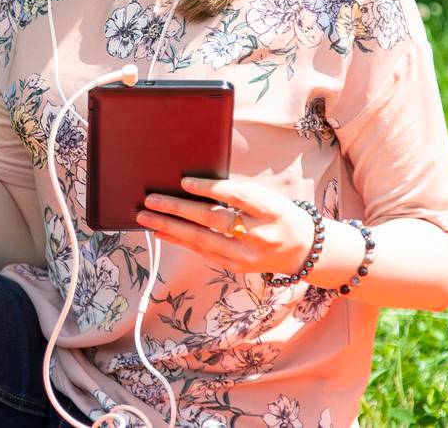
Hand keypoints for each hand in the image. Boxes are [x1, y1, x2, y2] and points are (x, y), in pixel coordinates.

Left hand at [134, 177, 315, 279]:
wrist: (301, 247)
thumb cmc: (276, 213)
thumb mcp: (265, 197)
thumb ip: (235, 193)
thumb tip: (191, 185)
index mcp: (270, 209)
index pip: (236, 196)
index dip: (209, 189)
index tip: (183, 181)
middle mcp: (260, 234)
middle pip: (213, 220)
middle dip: (178, 209)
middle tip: (151, 200)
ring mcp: (248, 255)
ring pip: (203, 240)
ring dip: (170, 228)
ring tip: (146, 217)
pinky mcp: (237, 267)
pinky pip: (203, 253)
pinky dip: (180, 242)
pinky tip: (161, 233)